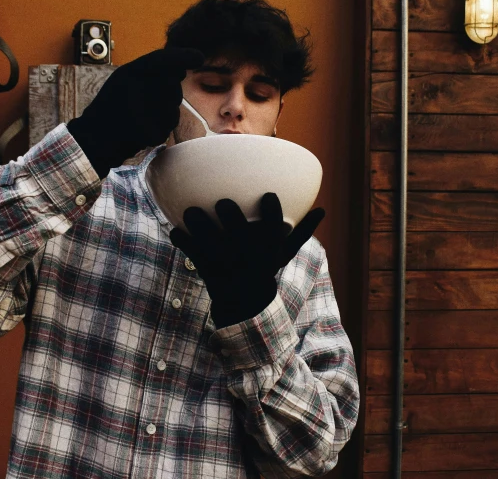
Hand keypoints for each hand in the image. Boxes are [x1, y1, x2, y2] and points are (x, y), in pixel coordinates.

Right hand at [67, 47, 203, 177]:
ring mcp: (141, 112)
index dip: (182, 57)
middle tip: (147, 101)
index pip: (160, 60)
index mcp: (128, 73)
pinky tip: (143, 129)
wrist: (94, 139)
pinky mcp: (148, 132)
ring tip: (142, 116)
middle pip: (172, 85)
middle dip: (169, 92)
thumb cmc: (111, 108)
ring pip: (173, 107)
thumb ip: (151, 73)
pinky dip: (161, 128)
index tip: (200, 57)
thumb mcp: (125, 80)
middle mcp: (134, 89)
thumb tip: (181, 71)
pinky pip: (168, 125)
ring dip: (166, 112)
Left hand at [169, 193, 324, 328]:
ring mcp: (227, 268)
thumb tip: (322, 209)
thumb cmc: (265, 268)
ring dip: (201, 228)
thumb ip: (301, 232)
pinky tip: (175, 229)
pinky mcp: (207, 272)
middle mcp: (248, 260)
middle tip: (224, 202)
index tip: (269, 195)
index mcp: (269, 254)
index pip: (276, 232)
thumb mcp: (284, 254)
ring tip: (192, 210)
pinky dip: (184, 243)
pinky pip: (193, 257)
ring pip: (213, 246)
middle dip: (233, 218)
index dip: (273, 212)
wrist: (244, 304)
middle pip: (241, 238)